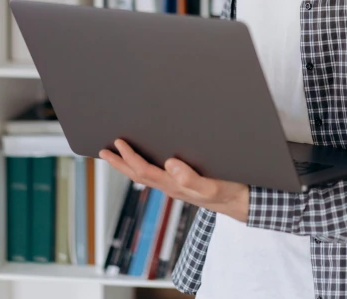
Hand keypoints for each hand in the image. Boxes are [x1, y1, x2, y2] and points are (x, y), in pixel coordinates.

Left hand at [99, 139, 249, 222]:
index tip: (118, 143)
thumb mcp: (212, 185)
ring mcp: (176, 187)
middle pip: (138, 175)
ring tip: (117, 155)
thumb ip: (191, 178)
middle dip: (119, 163)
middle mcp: (171, 187)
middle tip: (104, 150)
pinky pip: (156, 175)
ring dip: (128, 166)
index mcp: (174, 186)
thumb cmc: (229, 192)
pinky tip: (146, 160)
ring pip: (145, 176)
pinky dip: (144, 166)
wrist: (242, 203)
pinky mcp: (183, 184)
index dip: (129, 157)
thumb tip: (169, 163)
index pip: (144, 170)